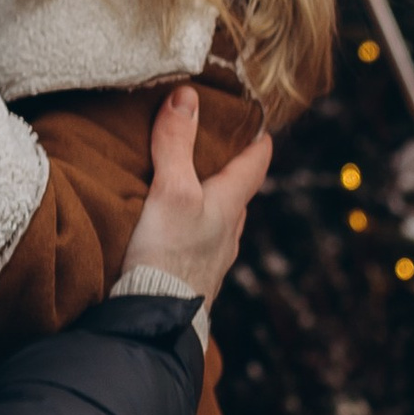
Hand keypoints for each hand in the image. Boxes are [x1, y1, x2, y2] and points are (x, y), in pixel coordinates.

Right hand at [120, 94, 272, 305]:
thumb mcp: (171, 189)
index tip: (254, 119)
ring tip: (188, 184)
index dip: (257, 137)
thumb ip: (176, 144)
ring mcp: (215, 257)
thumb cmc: (170, 253)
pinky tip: (174, 228)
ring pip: (220, 217)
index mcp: (231, 203)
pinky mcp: (194, 276)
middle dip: (228, 166)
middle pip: (238, 190)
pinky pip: (200, 241)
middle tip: (211, 145)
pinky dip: (193, 225)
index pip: (256, 162)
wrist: (157, 319)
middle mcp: (230, 230)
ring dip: (209, 198)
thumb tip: (187, 96)